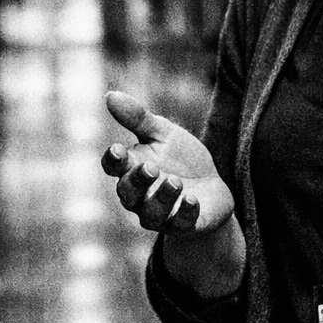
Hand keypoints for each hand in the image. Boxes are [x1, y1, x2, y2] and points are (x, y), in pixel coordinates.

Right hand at [100, 90, 234, 235]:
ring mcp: (161, 214)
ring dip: (161, 198)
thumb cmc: (181, 160)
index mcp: (131, 169)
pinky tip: (191, 200)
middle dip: (137, 181)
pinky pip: (180, 225)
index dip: (112, 160)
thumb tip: (109, 95)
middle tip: (151, 167)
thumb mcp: (163, 133)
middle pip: (127, 193)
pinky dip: (184, 213)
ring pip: (150, 214)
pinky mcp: (185, 226)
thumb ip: (138, 118)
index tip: (118, 150)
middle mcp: (140, 196)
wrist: (212, 189)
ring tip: (175, 182)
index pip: (113, 167)